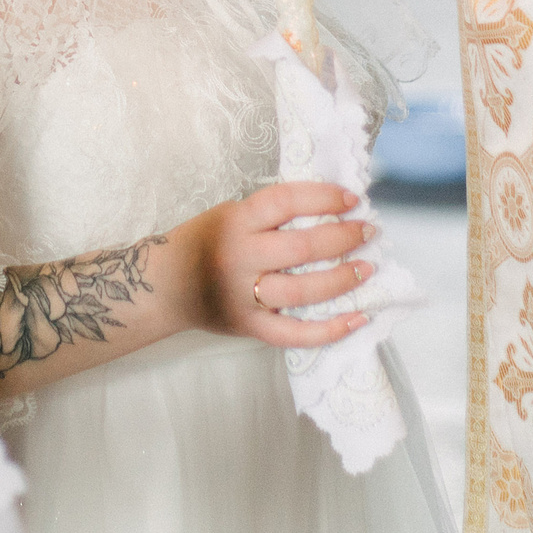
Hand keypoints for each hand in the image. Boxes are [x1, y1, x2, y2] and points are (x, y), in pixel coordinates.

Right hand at [190, 182, 376, 349]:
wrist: (164, 285)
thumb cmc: (203, 241)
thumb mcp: (230, 214)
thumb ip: (271, 215)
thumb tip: (330, 211)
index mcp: (236, 222)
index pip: (286, 202)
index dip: (324, 198)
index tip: (352, 199)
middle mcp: (240, 258)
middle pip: (301, 248)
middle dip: (343, 238)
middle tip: (368, 232)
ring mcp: (244, 296)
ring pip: (302, 291)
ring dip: (342, 280)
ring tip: (367, 268)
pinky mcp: (248, 327)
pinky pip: (294, 334)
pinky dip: (329, 330)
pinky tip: (358, 319)